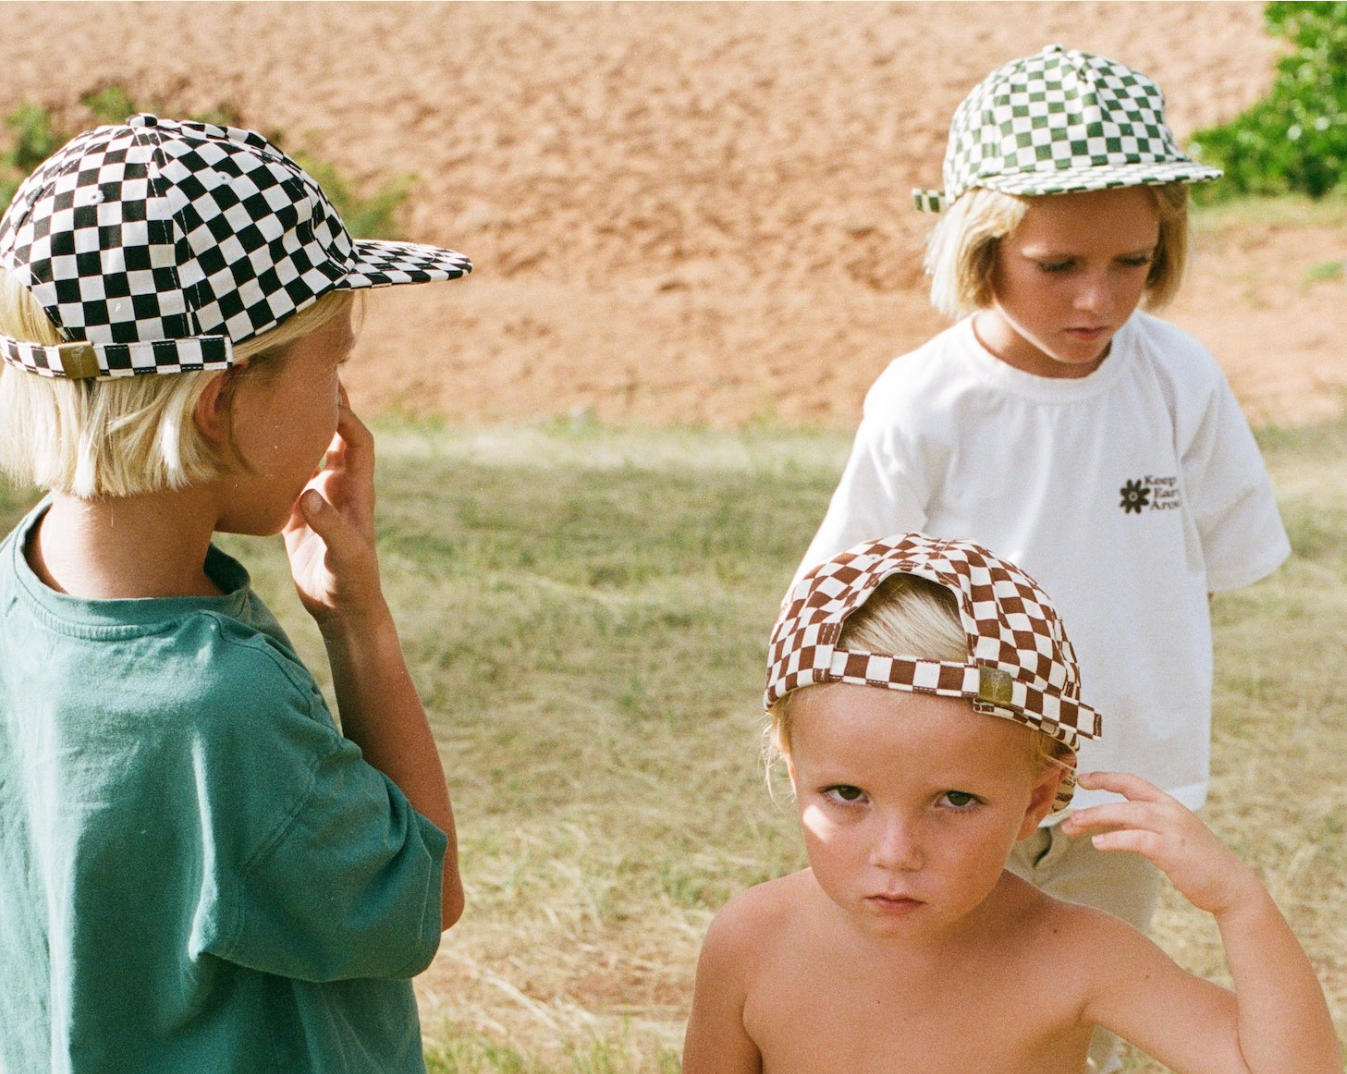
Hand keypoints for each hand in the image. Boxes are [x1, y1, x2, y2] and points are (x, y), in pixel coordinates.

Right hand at [282, 391, 385, 627]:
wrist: (342, 611)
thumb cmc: (351, 583)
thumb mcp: (343, 555)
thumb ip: (329, 525)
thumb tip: (309, 493)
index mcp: (357, 491)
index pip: (357, 440)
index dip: (345, 417)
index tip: (322, 395)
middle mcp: (340, 488)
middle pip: (336, 437)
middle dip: (326, 408)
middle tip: (306, 374)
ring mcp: (320, 499)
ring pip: (309, 453)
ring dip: (296, 429)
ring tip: (273, 398)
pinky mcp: (299, 514)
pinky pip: (287, 477)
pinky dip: (274, 460)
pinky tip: (251, 445)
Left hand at [1061, 772, 1261, 916]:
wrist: (1232, 886)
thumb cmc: (1197, 862)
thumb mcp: (1172, 834)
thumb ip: (1147, 824)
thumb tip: (1116, 821)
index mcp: (1168, 805)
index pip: (1133, 782)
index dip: (1107, 778)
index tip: (1082, 779)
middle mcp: (1170, 812)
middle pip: (1125, 797)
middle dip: (1094, 803)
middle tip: (1068, 814)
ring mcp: (1173, 829)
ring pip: (1128, 813)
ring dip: (1098, 817)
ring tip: (1073, 825)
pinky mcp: (1173, 850)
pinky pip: (1138, 839)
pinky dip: (1116, 839)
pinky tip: (1098, 844)